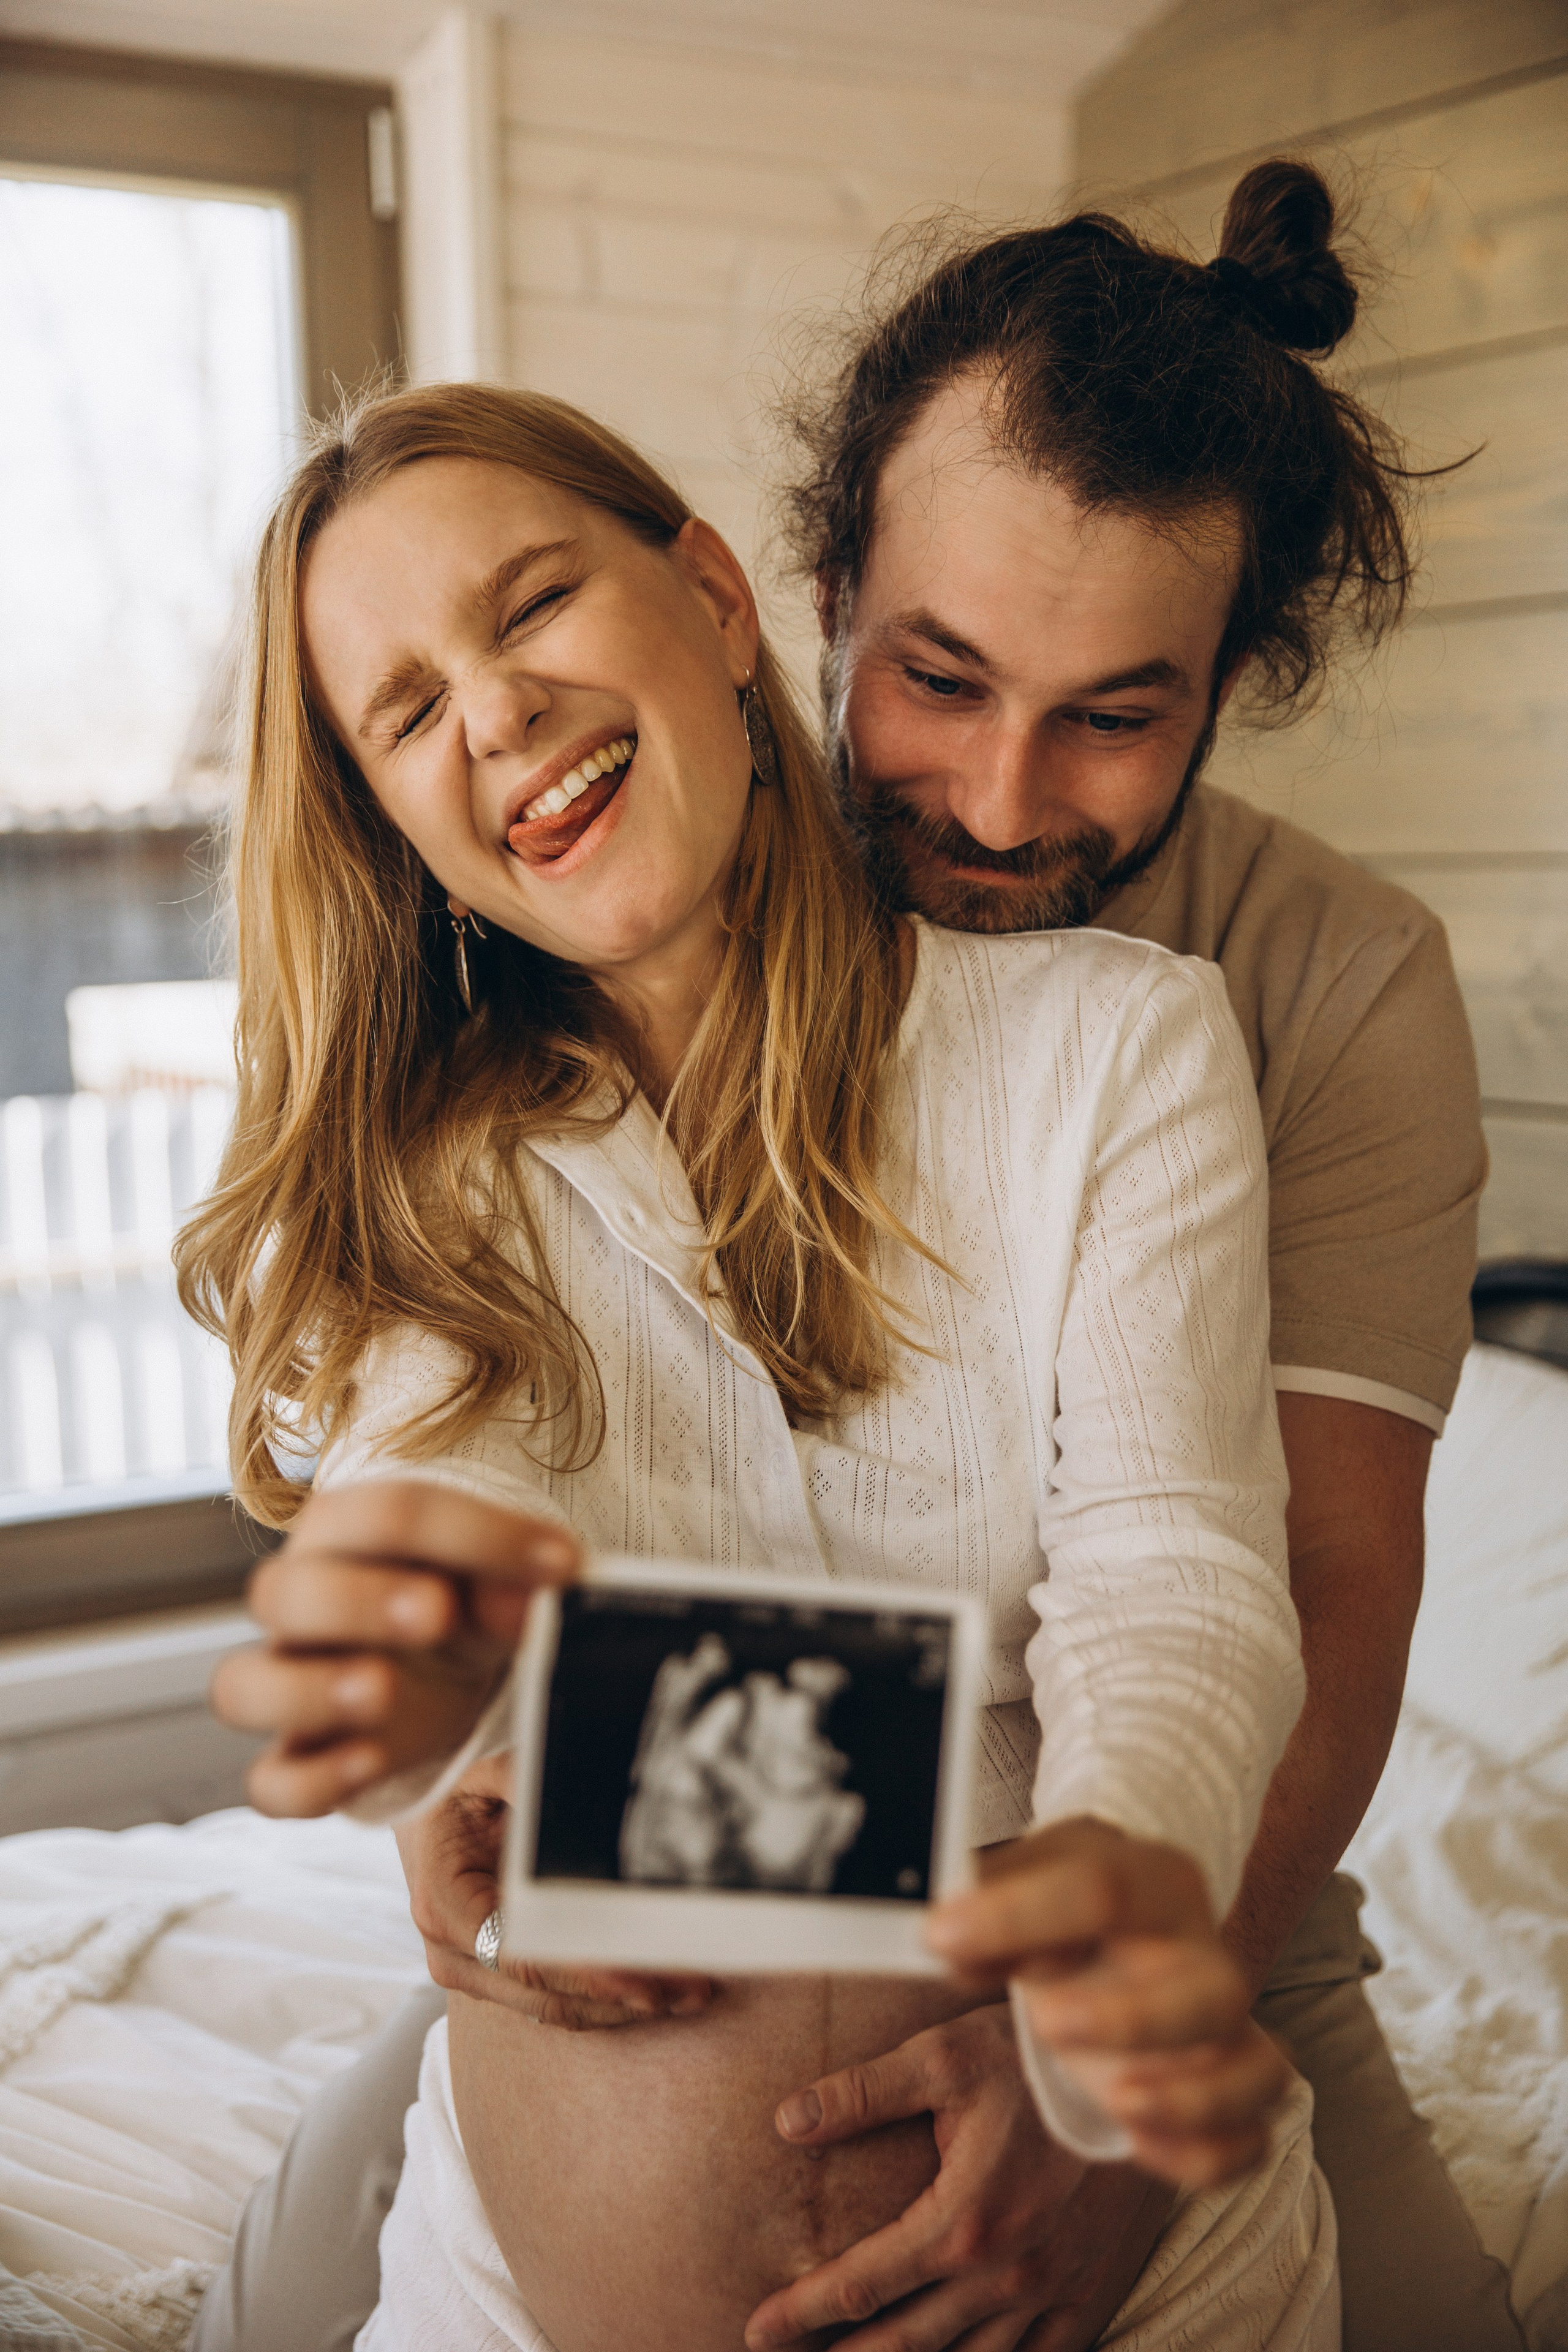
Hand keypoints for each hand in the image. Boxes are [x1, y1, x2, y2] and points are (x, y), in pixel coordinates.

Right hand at [210, 1479, 577, 1813]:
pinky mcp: (301, 1761)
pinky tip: (372, 1759)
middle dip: (357, 1601)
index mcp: (347, 1534)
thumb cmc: (466, 1602)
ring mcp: (289, 1685)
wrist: (450, 1669)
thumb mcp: (497, 1582)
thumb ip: (513, 1581)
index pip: (385, 1513)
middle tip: (439, 1613)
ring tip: (384, 1690)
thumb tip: (543, 1589)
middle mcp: (299, 1604)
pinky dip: (313, 1778)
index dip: (474, 1534)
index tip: (562, 1563)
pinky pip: (271, 1782)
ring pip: (241, 1687)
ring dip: (308, 1690)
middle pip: (280, 1592)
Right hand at [397, 1751, 714, 2027]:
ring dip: (625, 2005)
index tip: (645, 1980)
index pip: (521, 1954)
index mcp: (443, 1902)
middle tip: (693, 1988)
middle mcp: (451, 1951)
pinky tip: (660, 1990)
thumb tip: (554, 1787)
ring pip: (557, 2007)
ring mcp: (471, 1974)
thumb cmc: (460, 1794)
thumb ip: (519, 1779)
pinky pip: (556, 2002)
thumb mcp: (483, 1774)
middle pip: (546, 1992)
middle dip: (623, 1994)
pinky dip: (607, 2000)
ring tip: (692, 1991)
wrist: (427, 1820)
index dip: (586, 1972)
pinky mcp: (496, 1982)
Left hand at [745, 2004, 1171, 2351]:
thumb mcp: (944, 2057)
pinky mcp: (1091, 2292)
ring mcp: (1052, 2292)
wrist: (1141, 2071)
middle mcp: (1005, 2276)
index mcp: (961, 2223)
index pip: (862, 2285)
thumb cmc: (1036, 2058)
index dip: (802, 2311)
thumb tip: (786, 2120)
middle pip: (906, 2344)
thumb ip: (863, 2093)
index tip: (756, 2329)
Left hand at [927, 1819, 1290, 2189]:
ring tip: (1118, 2100)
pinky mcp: (1229, 2088)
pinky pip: (1247, 2140)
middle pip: (1216, 1990)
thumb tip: (947, 1935)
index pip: (1103, 1890)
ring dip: (1193, 2100)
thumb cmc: (1066, 1908)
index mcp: (1154, 1880)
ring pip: (1260, 2071)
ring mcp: (1229, 2027)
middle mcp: (1206, 1952)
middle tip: (1048, 2024)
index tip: (941, 1937)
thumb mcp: (1025, 1880)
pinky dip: (1202, 2155)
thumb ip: (985, 1904)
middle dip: (1132, 2021)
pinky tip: (1136, 2140)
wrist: (1123, 1928)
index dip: (1017, 1916)